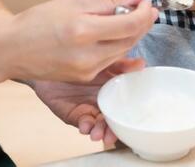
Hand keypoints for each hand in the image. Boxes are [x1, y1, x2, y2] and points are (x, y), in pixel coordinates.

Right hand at [0, 0, 156, 82]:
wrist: (10, 49)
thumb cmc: (39, 20)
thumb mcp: (74, 2)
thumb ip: (109, 2)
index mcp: (83, 30)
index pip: (129, 25)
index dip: (144, 13)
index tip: (147, 2)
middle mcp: (87, 54)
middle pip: (130, 40)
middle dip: (143, 24)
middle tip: (148, 10)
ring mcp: (86, 70)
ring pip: (122, 51)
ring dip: (133, 35)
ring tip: (136, 19)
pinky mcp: (84, 77)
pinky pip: (110, 60)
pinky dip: (118, 46)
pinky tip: (118, 33)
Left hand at [30, 58, 145, 145]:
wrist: (52, 58)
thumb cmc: (80, 58)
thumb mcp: (104, 60)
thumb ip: (122, 64)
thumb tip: (142, 64)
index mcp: (113, 93)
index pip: (123, 110)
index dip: (128, 120)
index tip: (132, 127)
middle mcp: (101, 104)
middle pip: (110, 122)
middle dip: (112, 132)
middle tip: (112, 136)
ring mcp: (87, 109)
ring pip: (96, 125)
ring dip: (98, 132)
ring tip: (97, 134)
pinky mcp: (72, 113)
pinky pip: (80, 121)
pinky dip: (84, 125)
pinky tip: (85, 126)